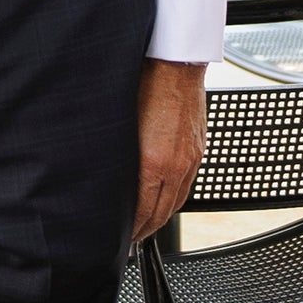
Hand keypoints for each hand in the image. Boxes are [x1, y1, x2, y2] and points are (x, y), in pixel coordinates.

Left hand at [134, 60, 207, 242]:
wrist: (175, 63)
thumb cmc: (143, 84)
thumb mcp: (120, 124)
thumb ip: (117, 157)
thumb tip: (104, 177)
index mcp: (154, 163)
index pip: (143, 211)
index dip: (131, 229)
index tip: (120, 237)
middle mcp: (176, 165)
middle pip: (161, 214)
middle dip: (144, 230)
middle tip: (129, 239)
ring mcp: (191, 158)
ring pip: (177, 202)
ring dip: (160, 217)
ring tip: (145, 225)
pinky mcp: (198, 149)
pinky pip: (187, 184)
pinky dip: (174, 198)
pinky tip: (164, 197)